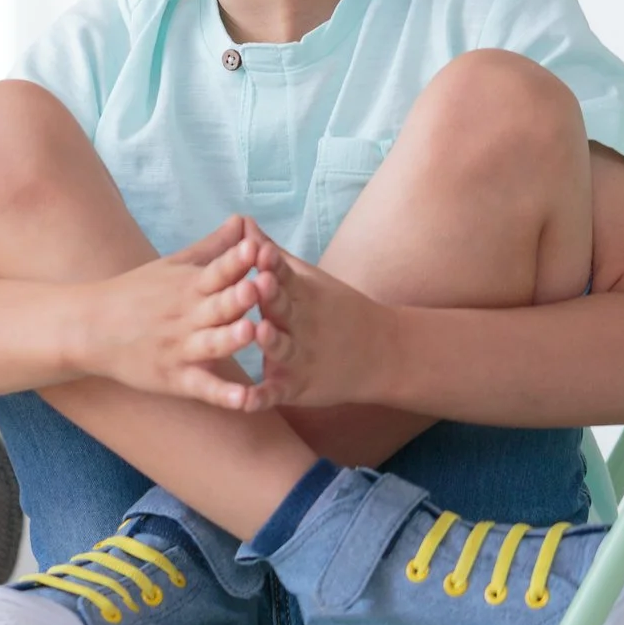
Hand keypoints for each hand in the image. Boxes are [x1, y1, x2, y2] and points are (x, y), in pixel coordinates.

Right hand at [69, 215, 281, 410]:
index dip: (236, 260)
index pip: (216, 270)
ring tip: (251, 332)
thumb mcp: (173, 265)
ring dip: (231, 338)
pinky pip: (203, 387)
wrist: (90, 328)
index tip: (256, 247)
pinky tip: (244, 400)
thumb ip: (213, 247)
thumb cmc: (136, 293)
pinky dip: (223, 395)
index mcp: (189, 286)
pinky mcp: (175, 379)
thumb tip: (244, 220)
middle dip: (239, 296)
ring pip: (212, 344)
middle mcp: (187, 316)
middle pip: (218, 305)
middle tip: (260, 286)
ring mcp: (181, 349)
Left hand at [239, 243, 397, 410]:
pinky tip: (244, 401)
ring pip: (283, 348)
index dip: (272, 264)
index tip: (258, 250)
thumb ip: (271, 255)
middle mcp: (301, 325)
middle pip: (284, 309)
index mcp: (302, 296)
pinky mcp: (297, 387)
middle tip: (257, 282)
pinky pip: (276, 393)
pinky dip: (262, 397)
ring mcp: (301, 357)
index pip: (285, 276)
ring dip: (271, 341)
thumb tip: (242, 223)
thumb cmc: (334, 310)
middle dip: (271, 296)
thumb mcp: (308, 280)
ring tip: (259, 332)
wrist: (381, 353)